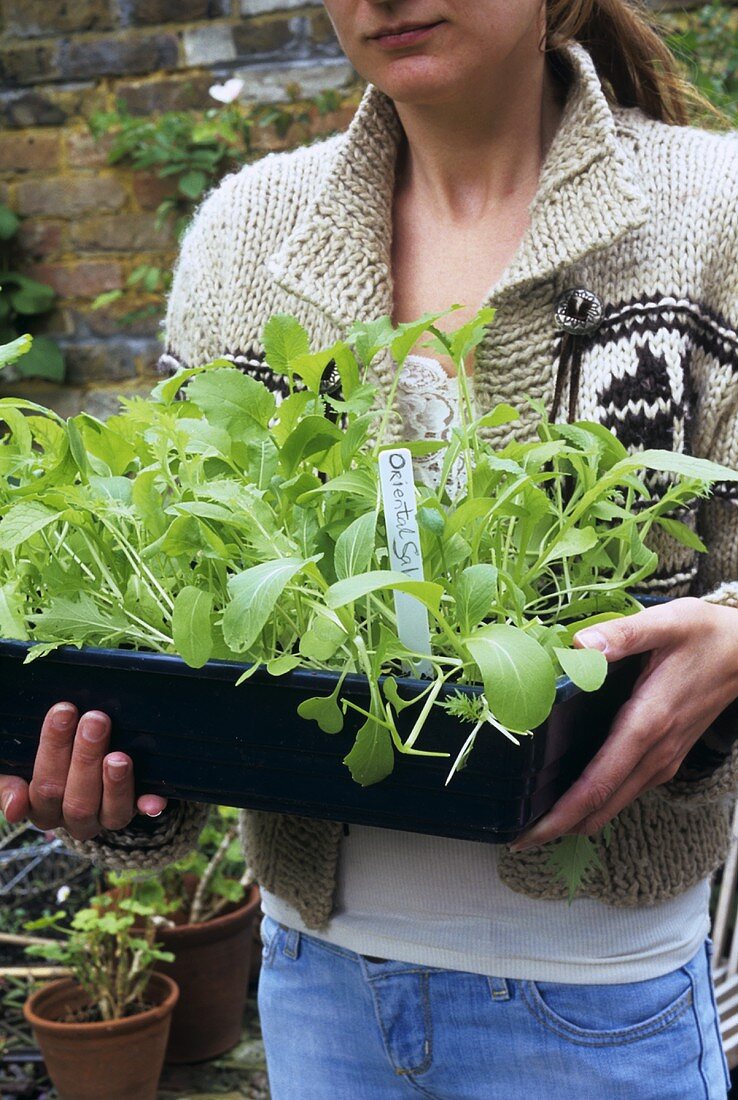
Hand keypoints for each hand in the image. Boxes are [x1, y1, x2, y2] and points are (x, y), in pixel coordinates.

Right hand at [0, 701, 167, 839]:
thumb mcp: (19, 765)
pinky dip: (148, 805)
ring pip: (109, 812)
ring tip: (118, 756)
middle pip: (75, 799)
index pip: (42, 788)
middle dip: (85, 756)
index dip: (52, 751)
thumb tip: (14, 806)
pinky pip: (141, 813)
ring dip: (114, 784)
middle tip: (95, 719)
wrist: (79, 763)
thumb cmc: (48, 757)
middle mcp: (70, 818)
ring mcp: (103, 818)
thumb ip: (9, 780)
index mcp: (40, 806)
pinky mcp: (131, 811)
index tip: (62, 711)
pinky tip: (154, 802)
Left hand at [511, 597, 737, 850]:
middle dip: (559, 827)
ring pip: (615, 803)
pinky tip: (573, 797)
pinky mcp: (666, 756)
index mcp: (647, 723)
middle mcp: (656, 752)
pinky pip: (627, 790)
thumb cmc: (706, 635)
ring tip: (537, 822)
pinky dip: (597, 803)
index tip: (529, 833)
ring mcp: (663, 759)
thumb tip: (580, 644)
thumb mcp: (666, 622)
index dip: (561, 813)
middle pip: (602, 806)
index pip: (598, 783)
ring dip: (577, 818)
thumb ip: (622, 634)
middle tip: (519, 838)